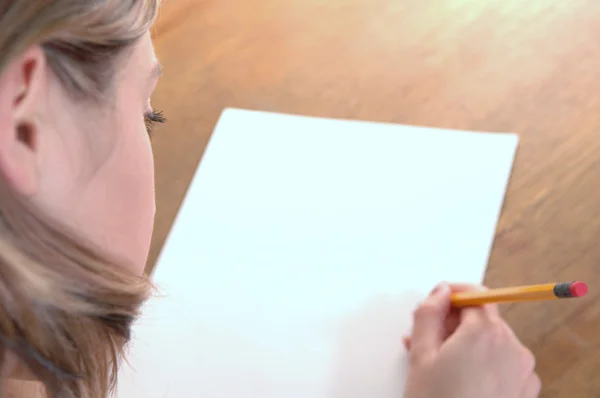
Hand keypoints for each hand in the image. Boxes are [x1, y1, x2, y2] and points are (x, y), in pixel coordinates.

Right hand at [403, 283, 540, 397]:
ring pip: (492, 340)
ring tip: (439, 364)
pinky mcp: (525, 390)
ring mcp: (522, 370)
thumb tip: (439, 291)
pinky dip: (484, 363)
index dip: (453, 294)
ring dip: (466, 344)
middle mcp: (511, 347)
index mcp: (486, 333)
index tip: (438, 299)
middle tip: (426, 338)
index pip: (475, 294)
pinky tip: (460, 379)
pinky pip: (504, 362)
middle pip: (483, 318)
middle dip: (454, 323)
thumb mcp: (421, 354)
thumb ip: (428, 313)